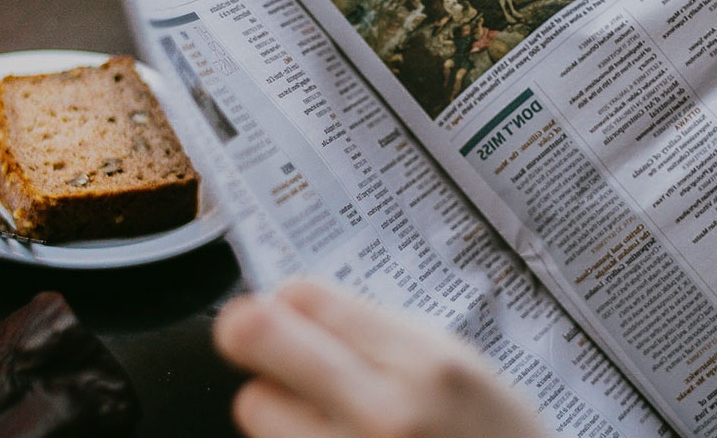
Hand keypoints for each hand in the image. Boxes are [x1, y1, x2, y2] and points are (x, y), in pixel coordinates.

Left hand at [213, 278, 546, 437]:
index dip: (294, 303)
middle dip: (267, 343)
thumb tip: (295, 305)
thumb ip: (380, 333)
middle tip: (281, 354)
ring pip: (256, 408)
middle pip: (255, 343)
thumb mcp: (461, 366)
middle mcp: (383, 417)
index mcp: (426, 368)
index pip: (304, 298)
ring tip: (329, 418)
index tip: (297, 313)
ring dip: (281, 407)